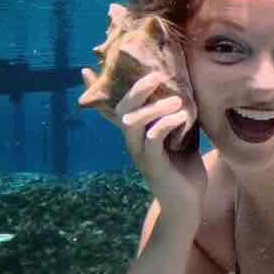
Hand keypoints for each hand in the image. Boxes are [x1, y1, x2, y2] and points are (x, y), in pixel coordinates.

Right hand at [78, 67, 204, 219]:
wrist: (187, 204)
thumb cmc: (184, 168)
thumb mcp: (182, 136)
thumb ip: (177, 115)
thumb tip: (185, 88)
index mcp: (136, 134)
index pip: (112, 109)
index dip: (98, 92)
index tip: (86, 70)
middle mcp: (132, 142)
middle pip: (122, 109)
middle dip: (136, 89)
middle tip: (156, 75)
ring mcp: (140, 154)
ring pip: (133, 122)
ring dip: (153, 107)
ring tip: (177, 100)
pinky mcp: (152, 164)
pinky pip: (153, 138)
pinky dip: (166, 123)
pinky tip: (181, 117)